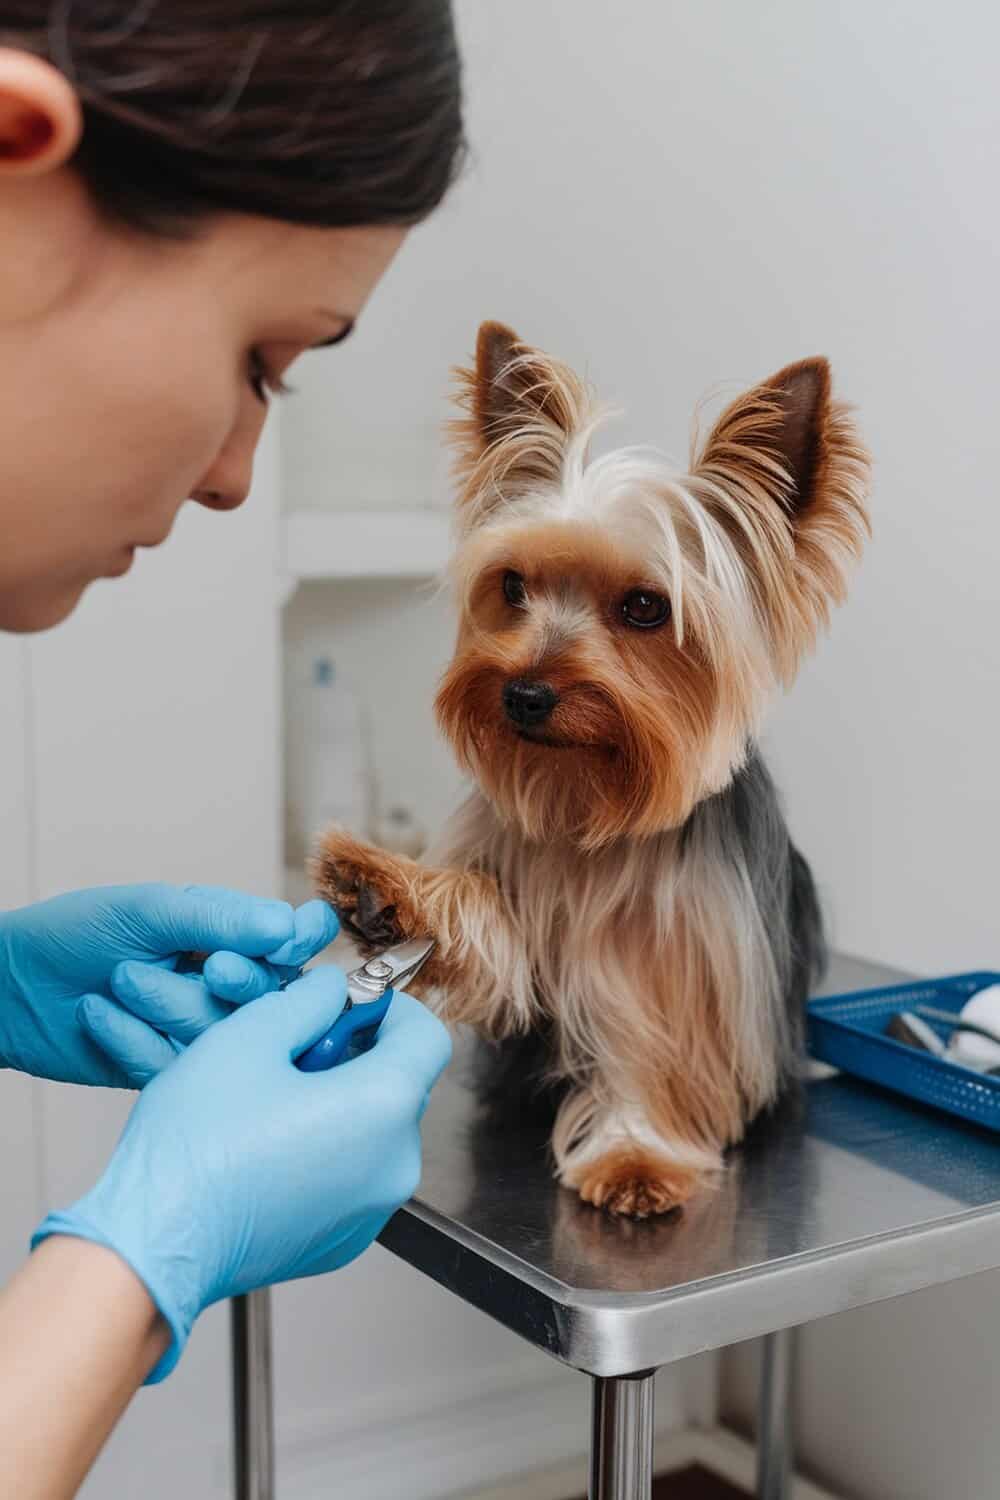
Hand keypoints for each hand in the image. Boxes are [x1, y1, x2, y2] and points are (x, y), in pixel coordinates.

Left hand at [0, 884, 297, 1086]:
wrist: (9, 987)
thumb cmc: (77, 933)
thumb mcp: (151, 910)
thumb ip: (222, 919)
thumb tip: (290, 927)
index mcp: (232, 933)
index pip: (298, 936)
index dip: (303, 940)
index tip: (286, 941)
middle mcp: (227, 984)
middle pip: (274, 993)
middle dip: (242, 981)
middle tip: (213, 968)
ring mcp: (202, 1031)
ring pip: (228, 1033)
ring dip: (171, 1005)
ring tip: (120, 981)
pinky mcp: (171, 1072)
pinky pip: (182, 1067)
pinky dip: (136, 1039)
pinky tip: (100, 1017)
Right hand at [33, 968, 451, 1380]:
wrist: (155, 1245)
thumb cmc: (195, 1150)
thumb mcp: (249, 1037)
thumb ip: (309, 1000)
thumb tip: (333, 991)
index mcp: (383, 1108)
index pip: (427, 1037)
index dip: (391, 1010)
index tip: (352, 1005)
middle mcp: (394, 1166)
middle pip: (400, 1084)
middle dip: (356, 1056)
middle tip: (294, 1048)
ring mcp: (370, 1211)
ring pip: (374, 1131)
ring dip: (337, 1103)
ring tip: (270, 1099)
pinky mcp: (342, 1240)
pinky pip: (352, 1175)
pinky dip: (325, 1150)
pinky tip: (267, 1145)